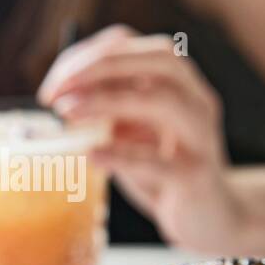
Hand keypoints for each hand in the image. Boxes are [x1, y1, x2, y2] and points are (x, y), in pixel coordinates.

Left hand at [38, 25, 246, 252]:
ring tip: (66, 113)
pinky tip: (91, 155)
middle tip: (54, 91)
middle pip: (157, 58)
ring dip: (108, 100)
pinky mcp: (197, 176)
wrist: (212, 219)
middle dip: (99, 65)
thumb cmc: (164, 173)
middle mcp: (196, 99)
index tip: (52, 85)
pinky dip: (121, 154)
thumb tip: (60, 94)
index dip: (86, 57)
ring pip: (162, 100)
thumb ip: (106, 109)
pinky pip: (159, 161)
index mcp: (176, 81)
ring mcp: (201, 136)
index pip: (129, 45)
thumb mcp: (132, 134)